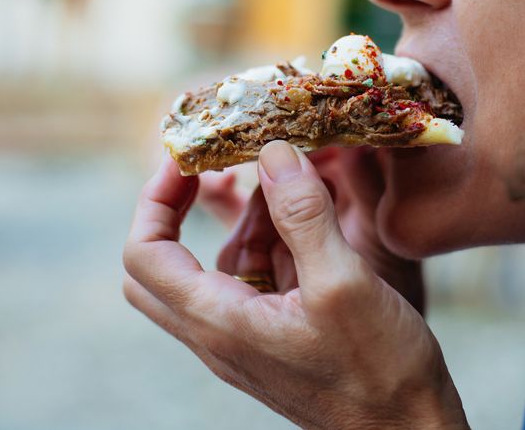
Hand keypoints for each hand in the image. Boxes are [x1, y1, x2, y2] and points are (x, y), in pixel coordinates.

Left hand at [123, 143, 467, 429]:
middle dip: (178, 209)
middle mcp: (219, 331)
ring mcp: (246, 336)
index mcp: (218, 321)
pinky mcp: (275, 336)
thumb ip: (303, 215)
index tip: (187, 157)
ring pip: (215, 267)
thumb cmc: (379, 372)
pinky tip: (310, 216)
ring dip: (242, 219)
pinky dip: (272, 240)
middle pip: (161, 264)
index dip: (155, 197)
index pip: (145, 253)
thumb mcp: (343, 282)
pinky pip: (255, 279)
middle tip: (212, 168)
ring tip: (287, 179)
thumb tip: (274, 152)